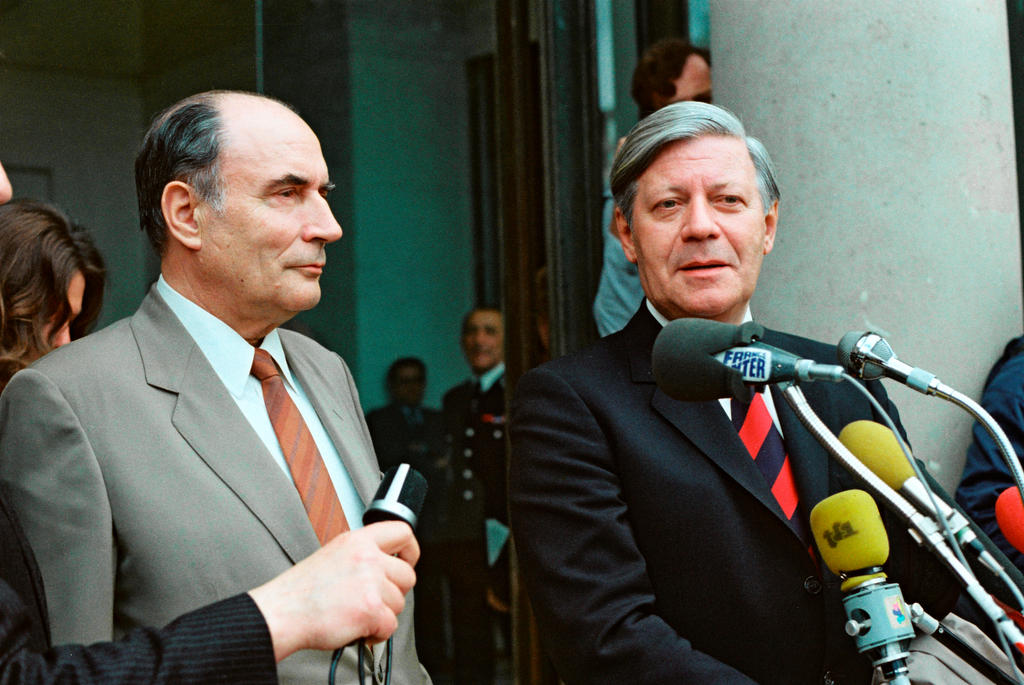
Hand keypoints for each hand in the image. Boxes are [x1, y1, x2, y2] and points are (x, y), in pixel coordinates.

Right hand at [248, 521, 418, 660]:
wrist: (283, 612)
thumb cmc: (302, 590)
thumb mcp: (334, 554)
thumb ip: (363, 554)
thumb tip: (387, 564)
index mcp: (358, 541)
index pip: (402, 532)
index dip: (411, 549)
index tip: (407, 560)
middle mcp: (367, 558)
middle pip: (407, 575)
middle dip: (394, 592)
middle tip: (374, 599)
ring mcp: (370, 583)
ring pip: (400, 603)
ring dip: (383, 614)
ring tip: (358, 614)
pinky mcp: (371, 609)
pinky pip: (391, 625)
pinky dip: (377, 633)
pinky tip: (360, 629)